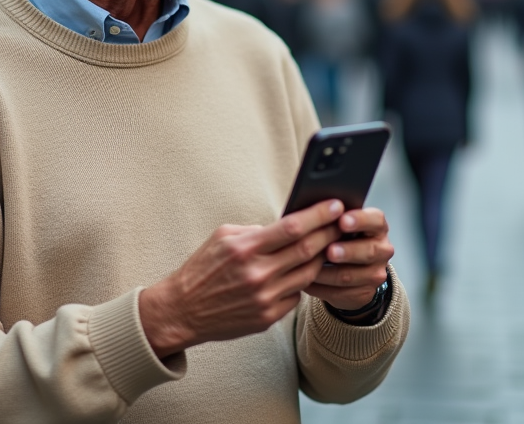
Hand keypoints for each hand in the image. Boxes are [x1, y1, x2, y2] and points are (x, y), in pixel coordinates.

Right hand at [138, 199, 344, 357]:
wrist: (182, 310)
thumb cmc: (202, 269)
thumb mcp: (223, 237)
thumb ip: (255, 230)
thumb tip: (287, 226)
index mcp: (246, 249)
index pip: (292, 227)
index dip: (318, 215)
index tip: (334, 206)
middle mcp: (257, 274)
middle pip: (307, 250)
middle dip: (329, 234)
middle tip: (341, 223)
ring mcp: (264, 298)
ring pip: (307, 274)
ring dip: (321, 259)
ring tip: (328, 246)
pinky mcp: (267, 317)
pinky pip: (296, 296)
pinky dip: (301, 282)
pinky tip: (302, 272)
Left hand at [304, 207, 394, 310]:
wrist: (351, 268)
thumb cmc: (341, 237)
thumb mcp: (342, 225)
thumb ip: (333, 218)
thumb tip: (312, 210)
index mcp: (377, 226)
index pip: (375, 220)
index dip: (360, 220)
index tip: (342, 220)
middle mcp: (382, 249)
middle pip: (368, 251)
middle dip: (347, 251)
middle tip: (330, 251)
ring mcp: (375, 274)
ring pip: (351, 276)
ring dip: (328, 273)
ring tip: (310, 268)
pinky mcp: (364, 293)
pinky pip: (341, 293)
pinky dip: (321, 288)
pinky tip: (307, 281)